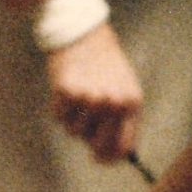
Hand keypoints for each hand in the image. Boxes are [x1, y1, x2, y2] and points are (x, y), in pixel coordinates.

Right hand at [46, 22, 143, 163]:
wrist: (84, 33)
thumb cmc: (105, 64)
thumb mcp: (124, 87)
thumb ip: (121, 119)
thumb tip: (112, 154)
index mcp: (132, 102)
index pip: (124, 147)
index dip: (109, 158)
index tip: (98, 159)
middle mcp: (113, 102)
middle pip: (98, 145)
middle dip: (90, 141)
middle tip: (85, 126)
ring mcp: (90, 98)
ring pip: (74, 132)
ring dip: (73, 120)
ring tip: (79, 95)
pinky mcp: (67, 92)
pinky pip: (58, 117)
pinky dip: (59, 108)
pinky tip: (66, 89)